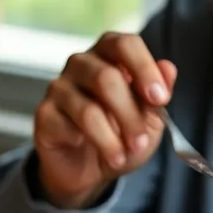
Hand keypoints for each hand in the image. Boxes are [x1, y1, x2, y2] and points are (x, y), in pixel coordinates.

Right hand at [34, 32, 178, 208]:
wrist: (88, 168)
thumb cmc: (120, 135)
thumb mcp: (149, 118)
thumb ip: (157, 94)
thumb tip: (168, 68)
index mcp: (110, 54)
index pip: (125, 44)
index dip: (144, 69)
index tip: (160, 99)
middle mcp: (81, 64)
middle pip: (106, 78)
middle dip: (129, 115)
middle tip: (141, 142)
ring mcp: (58, 87)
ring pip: (88, 110)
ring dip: (110, 139)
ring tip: (122, 158)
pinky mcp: (44, 114)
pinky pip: (67, 128)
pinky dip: (86, 144)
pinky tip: (90, 151)